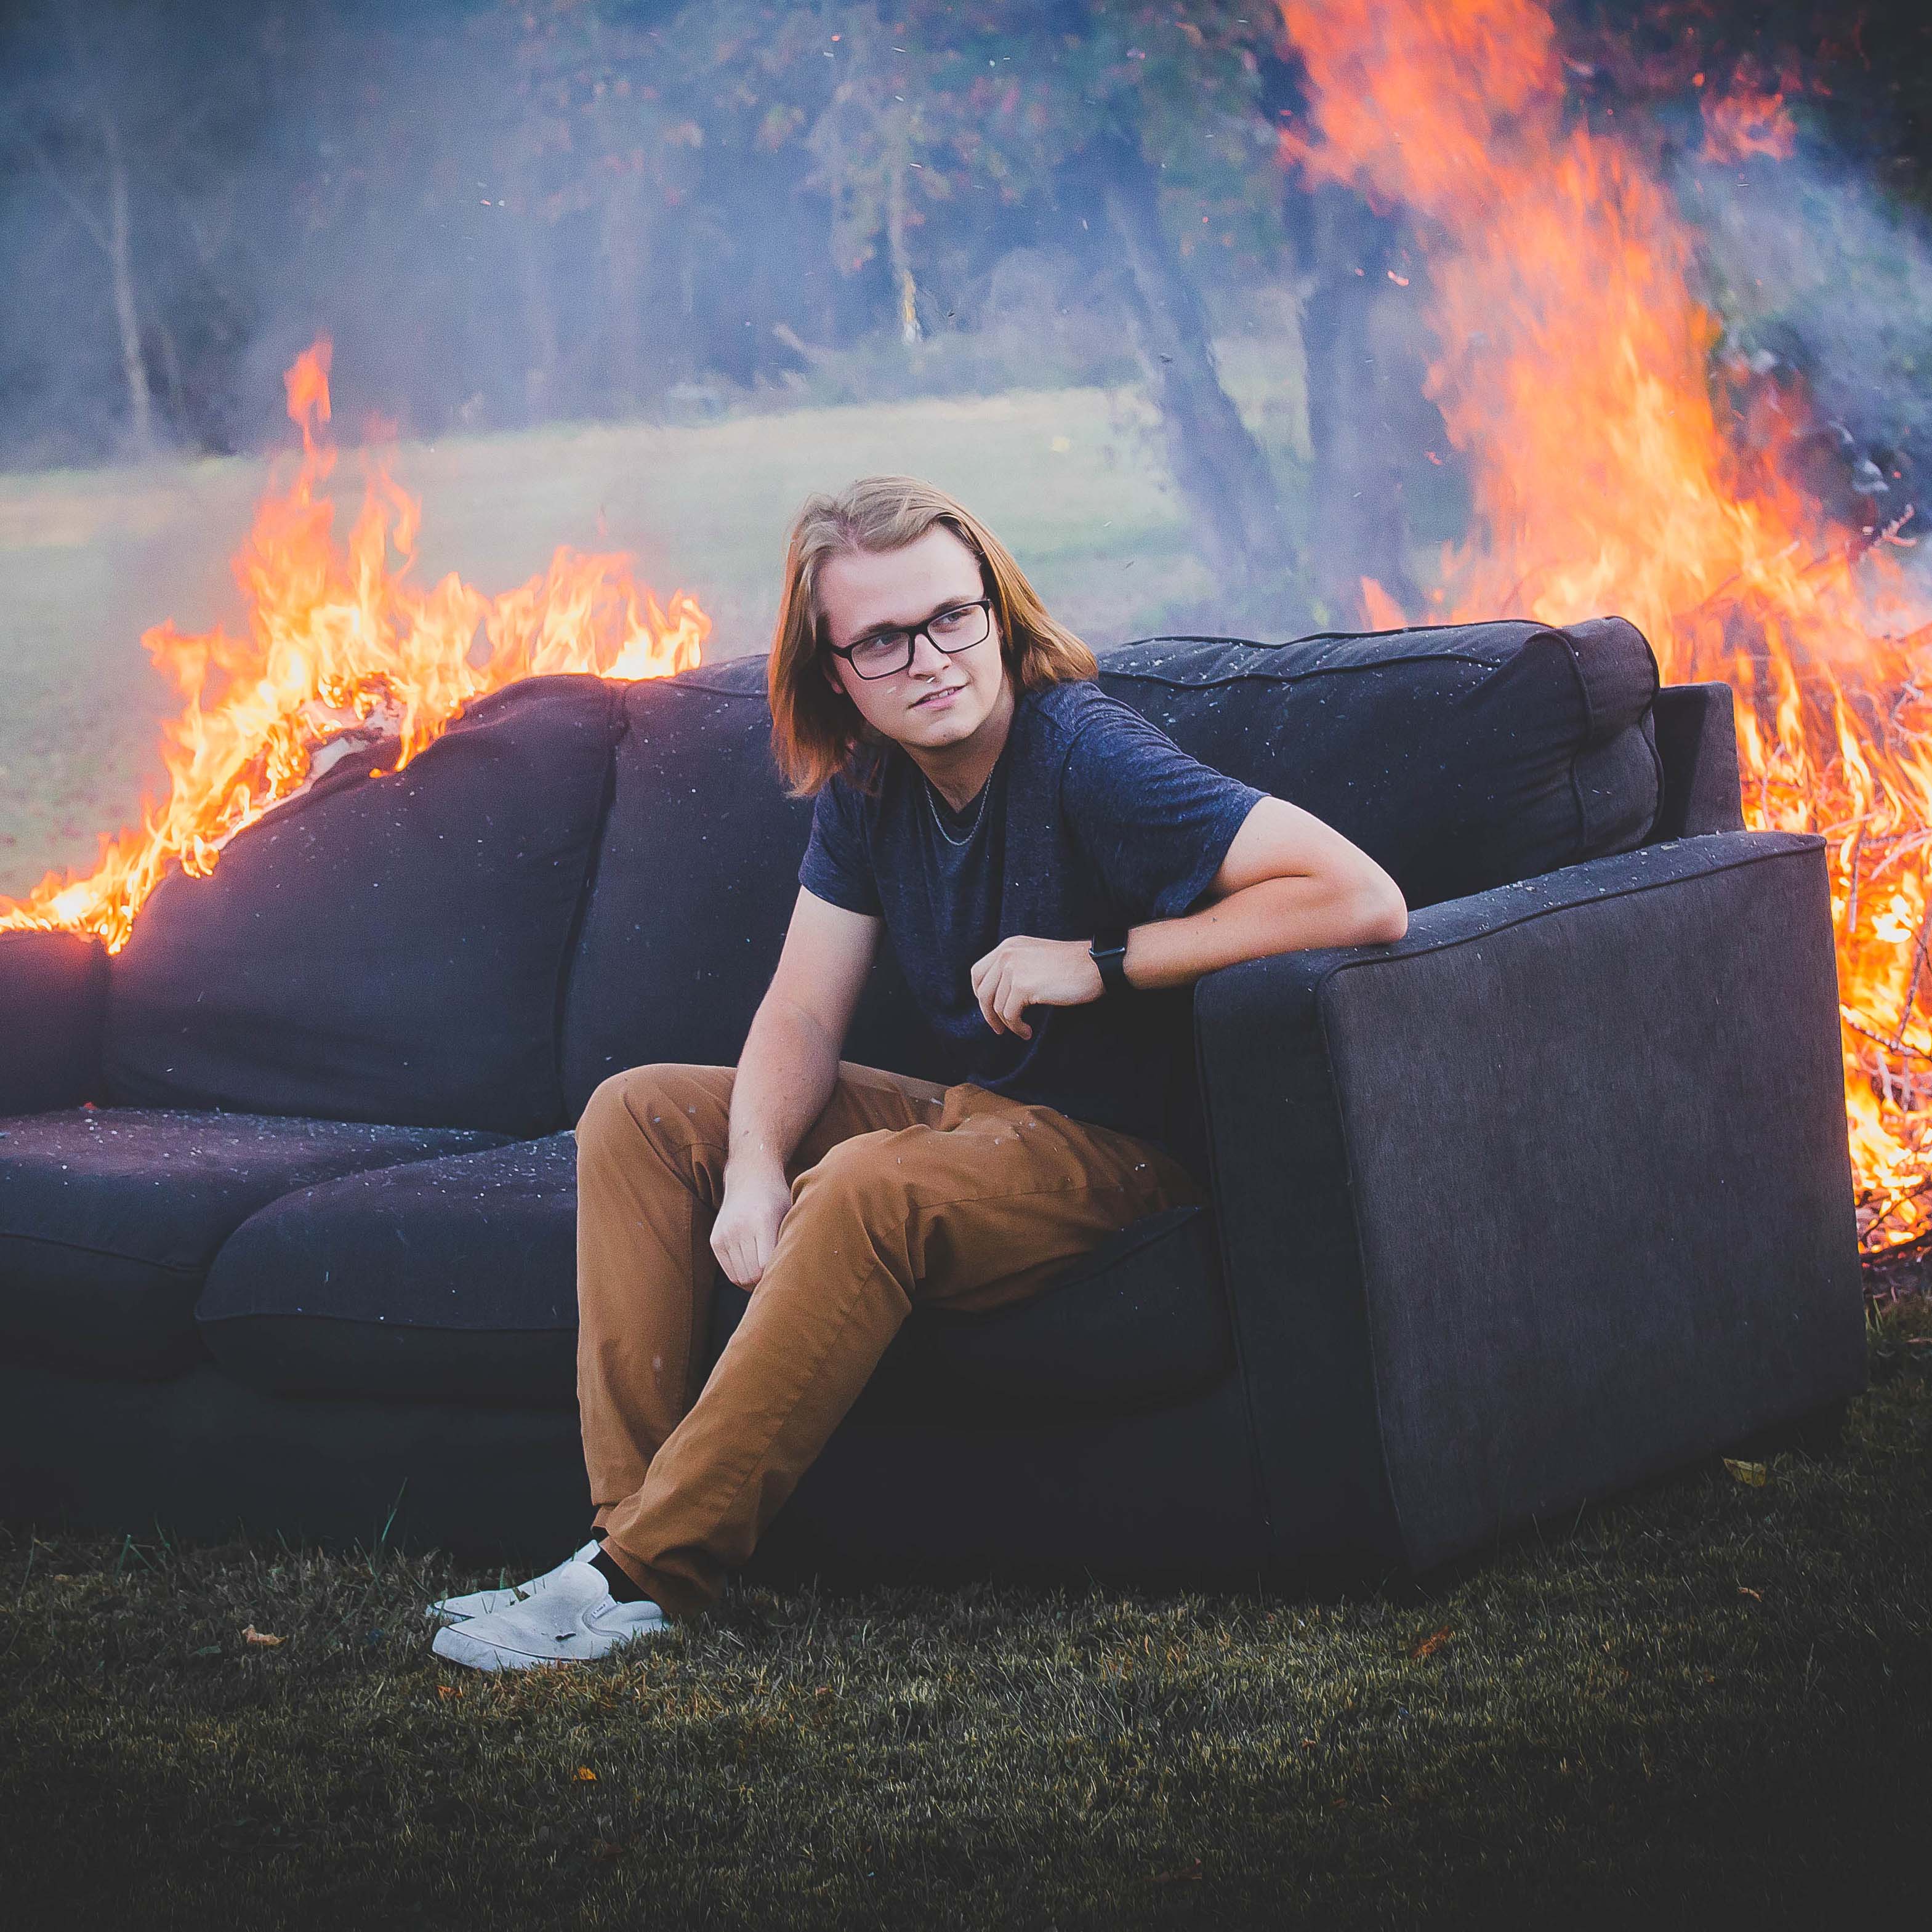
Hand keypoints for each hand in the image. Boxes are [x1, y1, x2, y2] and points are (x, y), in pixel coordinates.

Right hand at [710, 1163, 793, 1287]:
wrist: (749, 1177)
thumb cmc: (777, 1199)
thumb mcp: (790, 1214)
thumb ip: (790, 1241)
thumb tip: (797, 1275)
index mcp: (762, 1220)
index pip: (765, 1266)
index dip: (776, 1275)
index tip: (786, 1274)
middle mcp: (739, 1227)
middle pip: (751, 1275)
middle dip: (764, 1282)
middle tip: (777, 1278)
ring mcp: (725, 1234)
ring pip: (739, 1278)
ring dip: (752, 1282)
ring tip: (766, 1275)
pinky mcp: (715, 1240)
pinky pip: (729, 1272)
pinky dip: (741, 1276)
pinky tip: (753, 1268)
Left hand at [968, 934, 1103, 1038]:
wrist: (1095, 965)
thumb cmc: (1071, 966)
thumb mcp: (1035, 958)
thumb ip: (1015, 968)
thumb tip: (997, 996)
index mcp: (1008, 946)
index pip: (978, 972)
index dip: (980, 995)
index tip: (990, 1009)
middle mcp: (1007, 954)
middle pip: (983, 991)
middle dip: (989, 1014)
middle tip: (999, 1029)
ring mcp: (1014, 968)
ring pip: (997, 1006)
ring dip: (1008, 1023)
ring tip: (1022, 1029)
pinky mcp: (1023, 986)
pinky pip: (1010, 1015)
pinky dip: (1017, 1027)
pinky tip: (1027, 1030)